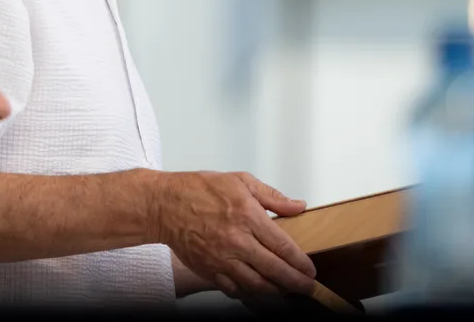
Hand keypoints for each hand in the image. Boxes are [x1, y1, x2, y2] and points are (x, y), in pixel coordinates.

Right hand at [151, 171, 315, 297]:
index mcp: (247, 216)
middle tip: (307, 287)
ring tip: (285, 289)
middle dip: (297, 283)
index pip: (284, 247)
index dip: (301, 263)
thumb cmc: (198, 190)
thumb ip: (271, 197)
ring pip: (257, 285)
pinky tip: (256, 288)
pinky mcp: (208, 269)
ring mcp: (221, 258)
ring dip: (276, 290)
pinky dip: (249, 292)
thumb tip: (297, 206)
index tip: (310, 270)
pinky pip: (234, 289)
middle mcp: (236, 241)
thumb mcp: (239, 181)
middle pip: (276, 271)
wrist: (163, 204)